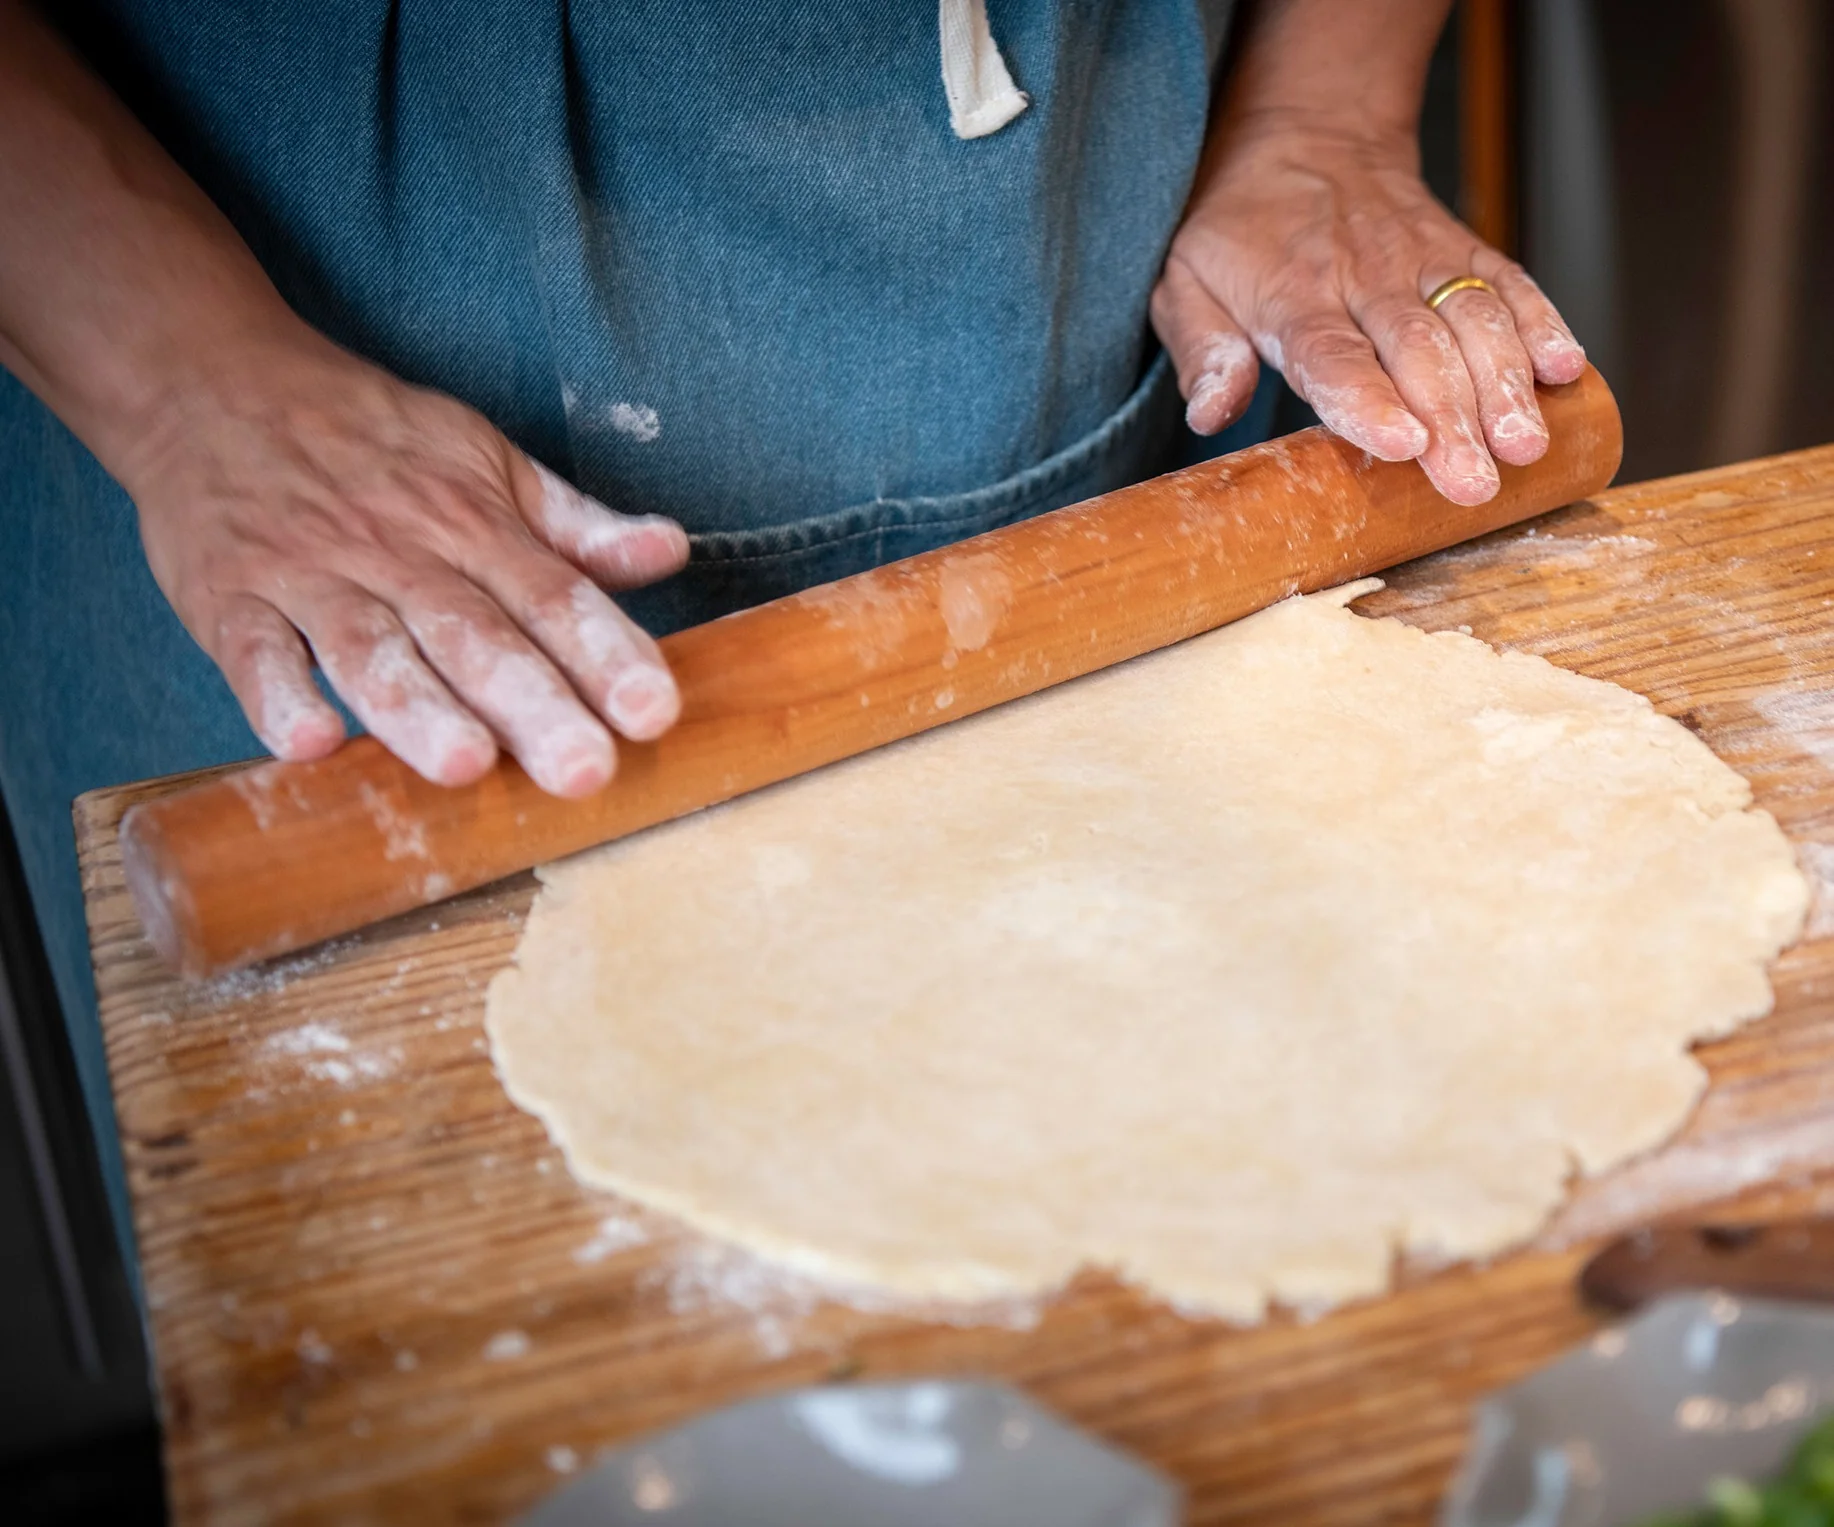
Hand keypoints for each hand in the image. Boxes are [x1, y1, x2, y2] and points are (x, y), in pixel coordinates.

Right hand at [119, 332, 688, 795]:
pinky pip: (252, 650)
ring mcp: (310, 575)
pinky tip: (309, 743)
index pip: (553, 594)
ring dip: (418, 709)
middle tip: (583, 770)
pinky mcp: (230, 597)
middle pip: (474, 635)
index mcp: (471, 522)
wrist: (211, 381)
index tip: (653, 710)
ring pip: (371, 648)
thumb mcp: (485, 460)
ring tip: (468, 765)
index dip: (607, 652)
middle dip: (533, 703)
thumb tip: (670, 550)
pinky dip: (276, 694)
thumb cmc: (370, 440)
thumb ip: (576, 525)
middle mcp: (398, 551)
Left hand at [1151, 111, 1588, 504]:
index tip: (1404, 445)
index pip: (1333, 356)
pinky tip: (1565, 370)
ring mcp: (1421, 259)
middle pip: (1415, 352)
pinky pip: (1508, 283)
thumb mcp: (1184, 282)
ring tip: (1526, 445)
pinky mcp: (1462, 249)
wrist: (1307, 137)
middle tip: (1475, 483)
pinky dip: (1541, 322)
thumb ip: (1201, 350)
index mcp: (1291, 295)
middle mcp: (1365, 276)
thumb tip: (1210, 414)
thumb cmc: (1237, 231)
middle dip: (1452, 421)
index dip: (1368, 402)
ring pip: (1472, 320)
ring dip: (1504, 385)